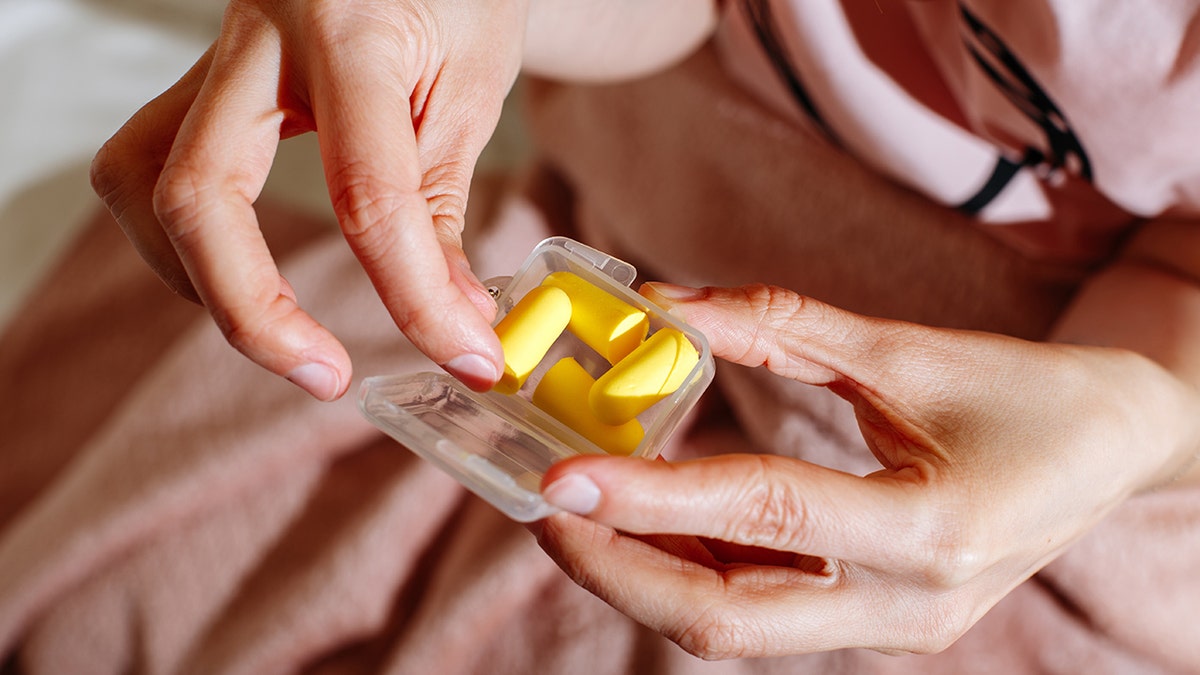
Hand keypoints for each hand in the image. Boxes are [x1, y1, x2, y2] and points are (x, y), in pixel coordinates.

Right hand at [90, 0, 526, 398]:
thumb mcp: (473, 83)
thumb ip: (442, 200)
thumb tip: (451, 320)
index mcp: (347, 29)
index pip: (366, 192)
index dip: (415, 296)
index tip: (465, 357)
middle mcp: (257, 36)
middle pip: (197, 193)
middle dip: (252, 311)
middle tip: (325, 377)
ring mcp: (216, 54)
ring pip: (140, 179)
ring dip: (197, 276)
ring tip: (280, 327)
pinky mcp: (204, 77)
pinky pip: (153, 164)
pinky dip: (191, 238)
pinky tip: (246, 266)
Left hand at [535, 282, 1198, 657]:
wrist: (1116, 451)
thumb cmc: (1031, 395)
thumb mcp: (911, 350)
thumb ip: (784, 325)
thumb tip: (669, 304)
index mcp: (933, 532)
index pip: (763, 518)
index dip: (652, 499)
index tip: (560, 478)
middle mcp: (908, 608)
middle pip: (726, 619)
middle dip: (620, 570)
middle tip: (546, 506)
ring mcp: (892, 631)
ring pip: (734, 625)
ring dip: (645, 572)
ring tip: (581, 509)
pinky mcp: (876, 625)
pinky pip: (761, 610)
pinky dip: (694, 569)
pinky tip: (650, 521)